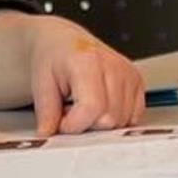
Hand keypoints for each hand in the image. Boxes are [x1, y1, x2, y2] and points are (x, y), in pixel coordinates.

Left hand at [21, 16, 143, 136]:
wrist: (64, 43)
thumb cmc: (53, 58)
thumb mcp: (40, 83)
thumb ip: (46, 112)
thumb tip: (49, 135)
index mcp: (88, 63)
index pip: (91, 109)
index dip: (74, 124)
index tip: (61, 123)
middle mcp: (113, 66)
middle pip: (108, 119)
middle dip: (86, 124)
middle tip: (70, 110)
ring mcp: (128, 74)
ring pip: (121, 121)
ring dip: (100, 122)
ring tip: (83, 105)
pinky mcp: (137, 82)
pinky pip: (133, 117)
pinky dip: (115, 118)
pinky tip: (100, 106)